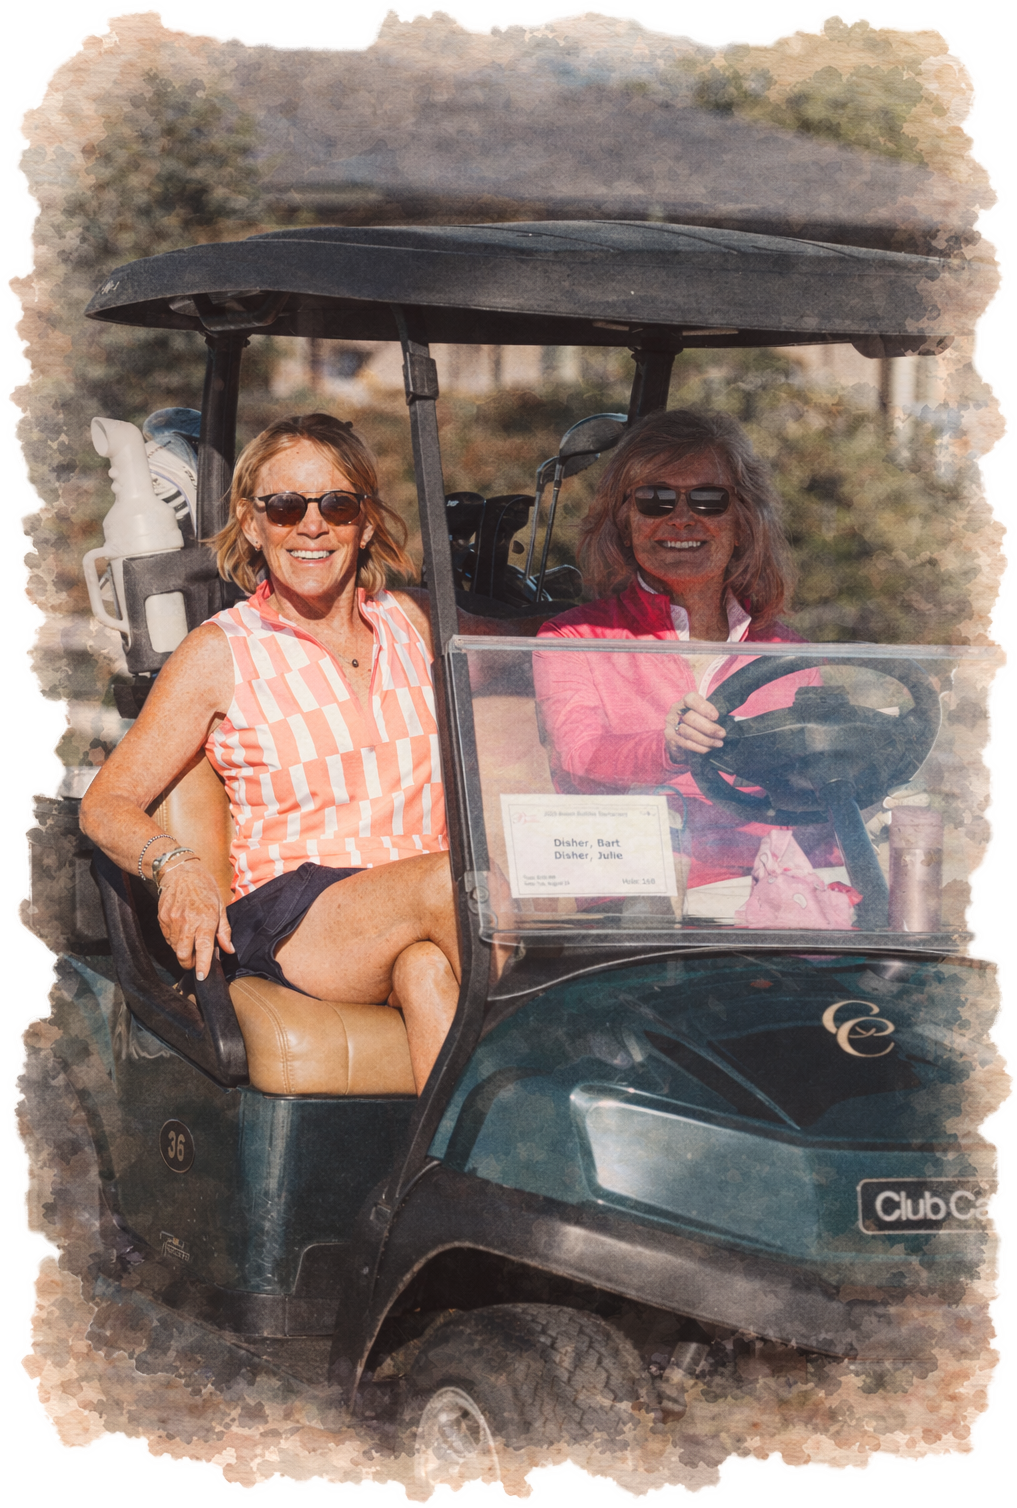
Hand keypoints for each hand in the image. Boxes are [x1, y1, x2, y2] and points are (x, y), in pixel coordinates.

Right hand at [156, 859, 233, 981]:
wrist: (180, 871)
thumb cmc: (204, 886)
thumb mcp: (220, 905)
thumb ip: (224, 930)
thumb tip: (229, 950)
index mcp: (205, 920)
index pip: (202, 948)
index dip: (202, 965)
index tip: (202, 976)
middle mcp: (187, 922)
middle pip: (183, 954)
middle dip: (189, 963)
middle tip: (195, 962)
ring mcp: (172, 921)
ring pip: (174, 948)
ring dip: (182, 951)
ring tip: (190, 941)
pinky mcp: (162, 919)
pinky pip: (167, 938)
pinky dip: (174, 940)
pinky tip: (181, 931)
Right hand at [665, 692, 724, 760]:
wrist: (679, 733)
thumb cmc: (697, 720)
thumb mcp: (704, 712)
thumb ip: (713, 713)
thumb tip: (732, 718)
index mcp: (686, 700)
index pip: (692, 699)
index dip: (704, 707)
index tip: (716, 716)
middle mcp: (676, 710)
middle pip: (690, 718)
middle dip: (708, 728)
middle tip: (722, 734)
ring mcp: (671, 724)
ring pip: (688, 732)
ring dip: (705, 739)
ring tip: (718, 743)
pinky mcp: (670, 737)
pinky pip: (684, 743)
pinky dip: (698, 747)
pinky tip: (708, 749)